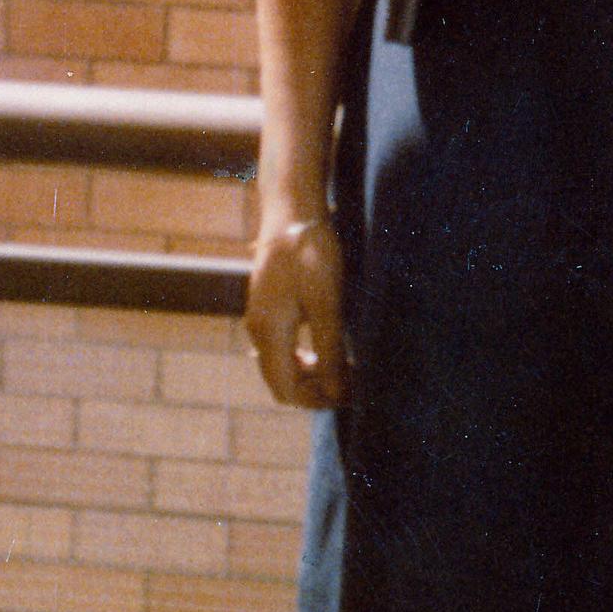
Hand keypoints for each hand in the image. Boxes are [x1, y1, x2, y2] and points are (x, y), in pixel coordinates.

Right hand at [245, 212, 348, 406]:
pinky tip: (330, 346)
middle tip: (353, 379)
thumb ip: (329, 350)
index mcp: (269, 333)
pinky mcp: (268, 308)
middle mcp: (259, 331)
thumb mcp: (326, 303)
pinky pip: (282, 347)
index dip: (317, 400)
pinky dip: (306, 356)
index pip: (286, 391)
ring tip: (346, 364)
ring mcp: (261, 319)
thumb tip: (335, 392)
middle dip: (317, 389)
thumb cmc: (311, 254)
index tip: (350, 391)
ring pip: (282, 366)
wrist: (291, 212)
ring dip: (313, 373)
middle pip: (282, 382)